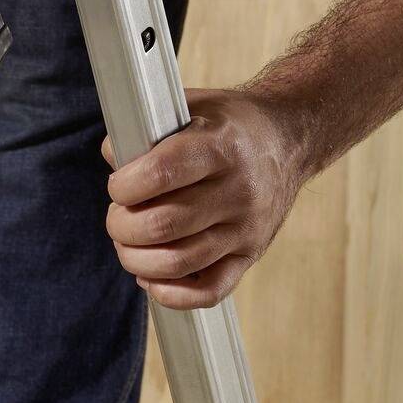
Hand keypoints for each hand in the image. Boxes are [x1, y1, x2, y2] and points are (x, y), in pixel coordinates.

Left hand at [101, 87, 311, 309]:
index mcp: (221, 147)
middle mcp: (239, 190)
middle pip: (162, 225)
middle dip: (122, 226)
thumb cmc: (228, 127)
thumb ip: (148, 130)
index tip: (119, 186)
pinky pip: (208, 292)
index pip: (160, 173)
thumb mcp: (193, 108)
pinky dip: (170, 294)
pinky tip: (151, 276)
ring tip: (129, 244)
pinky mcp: (249, 256)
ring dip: (136, 260)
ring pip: (177, 263)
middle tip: (120, 217)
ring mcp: (246, 228)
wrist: (288, 141)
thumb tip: (113, 157)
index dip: (124, 186)